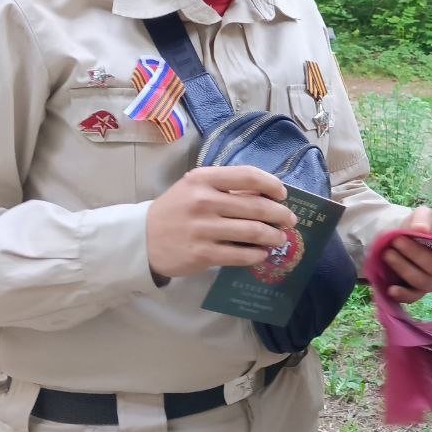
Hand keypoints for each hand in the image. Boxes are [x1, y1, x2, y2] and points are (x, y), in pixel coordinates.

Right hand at [146, 166, 296, 278]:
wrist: (142, 239)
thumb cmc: (175, 210)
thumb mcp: (194, 188)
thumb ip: (225, 187)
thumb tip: (266, 195)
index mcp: (202, 179)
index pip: (248, 176)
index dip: (272, 185)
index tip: (282, 194)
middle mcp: (203, 201)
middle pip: (256, 207)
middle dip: (280, 215)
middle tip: (289, 220)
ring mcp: (203, 229)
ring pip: (253, 232)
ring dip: (273, 236)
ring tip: (279, 238)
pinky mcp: (202, 254)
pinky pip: (240, 255)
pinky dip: (257, 255)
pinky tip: (261, 254)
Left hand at [381, 207, 431, 302]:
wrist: (397, 238)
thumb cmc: (417, 226)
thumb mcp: (421, 215)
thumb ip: (423, 218)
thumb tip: (421, 229)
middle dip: (417, 255)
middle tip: (397, 241)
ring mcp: (430, 282)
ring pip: (423, 282)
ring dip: (404, 268)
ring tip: (388, 253)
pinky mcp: (415, 292)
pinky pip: (412, 298)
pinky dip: (402, 294)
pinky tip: (391, 289)